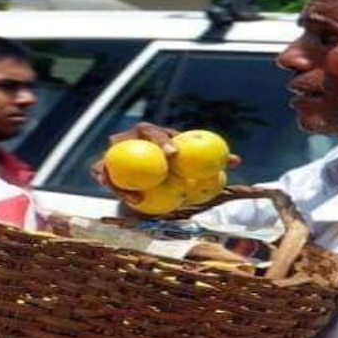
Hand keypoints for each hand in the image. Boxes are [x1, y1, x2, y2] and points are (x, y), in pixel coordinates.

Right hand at [90, 122, 242, 205]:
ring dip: (119, 181)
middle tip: (159, 172)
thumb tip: (236, 161)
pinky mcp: (102, 171)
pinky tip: (135, 205)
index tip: (174, 154)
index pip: (153, 132)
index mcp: (148, 132)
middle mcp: (126, 139)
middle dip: (133, 157)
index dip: (162, 141)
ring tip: (138, 199)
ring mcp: (111, 155)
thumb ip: (210, 159)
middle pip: (126, 141)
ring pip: (109, 163)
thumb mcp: (187, 160)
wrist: (145, 169)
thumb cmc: (172, 163)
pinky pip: (107, 182)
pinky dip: (118, 192)